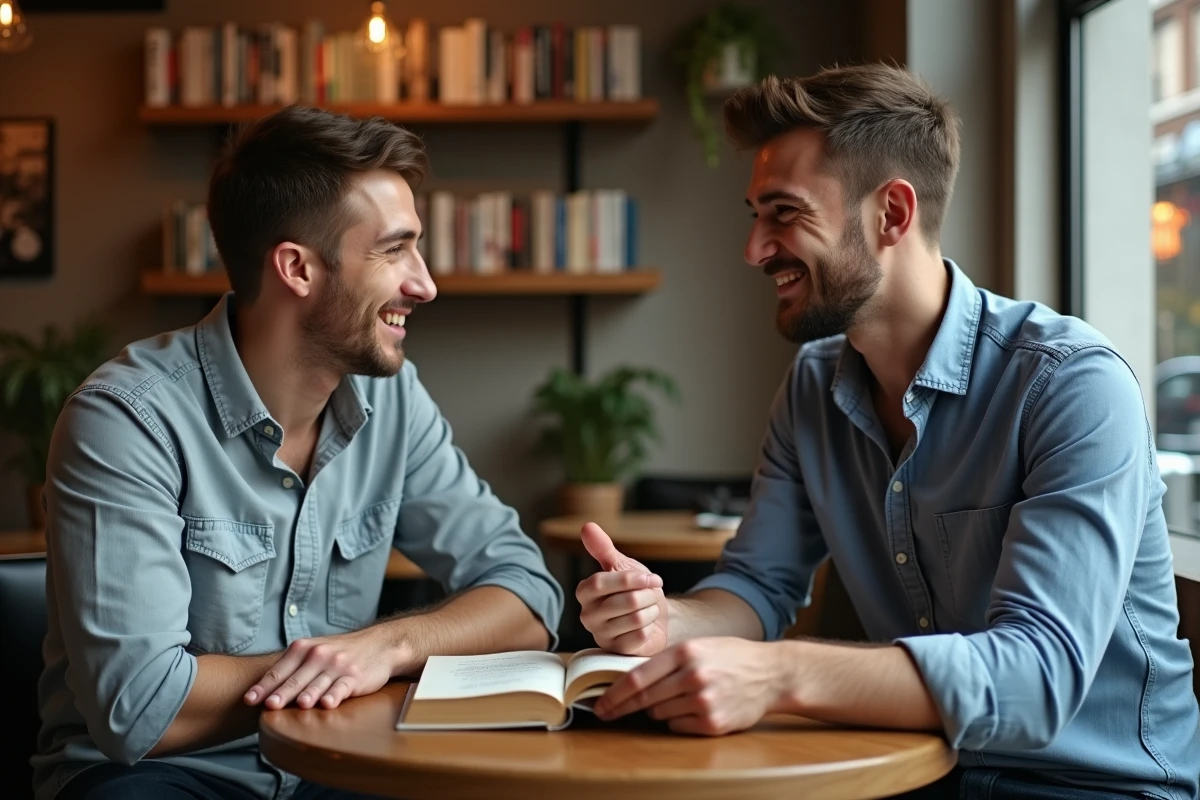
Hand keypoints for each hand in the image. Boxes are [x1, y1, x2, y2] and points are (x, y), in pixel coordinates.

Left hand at [244, 626, 404, 710]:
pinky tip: (329, 703)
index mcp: (304, 648)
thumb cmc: (340, 653)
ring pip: (319, 683)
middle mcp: (319, 655)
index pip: (279, 670)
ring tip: (300, 704)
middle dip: (282, 692)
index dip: (263, 686)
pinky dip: (335, 695)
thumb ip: (293, 668)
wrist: (378, 644)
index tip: (249, 700)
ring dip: (309, 693)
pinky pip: (343, 686)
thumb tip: (264, 691)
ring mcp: (338, 665)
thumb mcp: (315, 652)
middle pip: (296, 678)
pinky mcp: (355, 676)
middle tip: (269, 705)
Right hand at [577, 522, 668, 655]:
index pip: (601, 581)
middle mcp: (587, 615)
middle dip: (648, 595)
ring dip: (652, 610)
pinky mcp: (617, 651)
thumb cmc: (635, 589)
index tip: (651, 578)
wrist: (655, 615)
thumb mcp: (622, 565)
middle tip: (652, 595)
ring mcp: (601, 635)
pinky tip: (648, 625)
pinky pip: (640, 636)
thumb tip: (587, 526)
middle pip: (625, 601)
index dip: (631, 578)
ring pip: (636, 618)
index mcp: (584, 592)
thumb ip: (603, 548)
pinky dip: (651, 627)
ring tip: (650, 609)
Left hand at [592, 637, 786, 734]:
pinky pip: (678, 726)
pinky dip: (677, 720)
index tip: (600, 703)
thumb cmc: (731, 657)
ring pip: (660, 714)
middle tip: (606, 713)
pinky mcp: (713, 722)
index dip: (614, 694)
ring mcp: (703, 701)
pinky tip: (694, 708)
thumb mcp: (698, 646)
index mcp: (685, 652)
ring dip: (659, 709)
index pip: (638, 678)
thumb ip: (667, 661)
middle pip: (644, 699)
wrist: (771, 674)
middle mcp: (693, 676)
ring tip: (679, 697)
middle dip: (621, 707)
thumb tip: (630, 679)